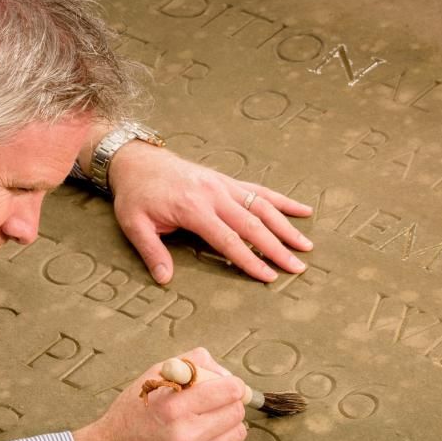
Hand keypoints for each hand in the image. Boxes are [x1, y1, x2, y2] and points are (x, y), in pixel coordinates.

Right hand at [72, 347, 247, 440]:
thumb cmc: (128, 417)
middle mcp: (186, 435)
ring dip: (229, 424)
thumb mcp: (149, 380)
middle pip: (237, 412)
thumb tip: (223, 372)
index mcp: (173, 407)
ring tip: (210, 422)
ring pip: (238, 434)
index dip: (232, 384)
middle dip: (230, 402)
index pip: (229, 390)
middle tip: (215, 403)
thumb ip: (188, 365)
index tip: (226, 385)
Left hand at [108, 141, 313, 283]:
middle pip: (252, 225)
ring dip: (286, 226)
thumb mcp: (135, 224)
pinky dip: (282, 201)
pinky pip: (259, 190)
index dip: (249, 260)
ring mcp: (223, 185)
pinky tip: (303, 210)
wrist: (137, 161)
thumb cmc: (136, 195)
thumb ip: (151, 251)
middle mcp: (214, 194)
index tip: (269, 277)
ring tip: (306, 245)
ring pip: (262, 206)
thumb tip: (164, 279)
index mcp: (193, 207)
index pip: (228, 240)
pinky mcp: (226, 180)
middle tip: (297, 268)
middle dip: (277, 248)